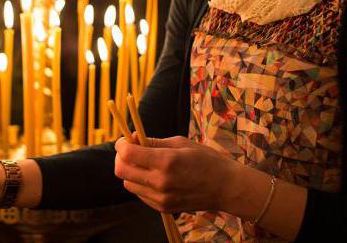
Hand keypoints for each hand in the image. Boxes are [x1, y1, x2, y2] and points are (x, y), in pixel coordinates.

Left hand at [114, 135, 236, 213]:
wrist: (225, 187)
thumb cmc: (205, 159)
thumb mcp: (181, 143)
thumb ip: (154, 142)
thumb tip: (133, 139)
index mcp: (166, 161)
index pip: (128, 154)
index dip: (121, 144)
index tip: (124, 140)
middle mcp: (161, 182)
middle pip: (122, 171)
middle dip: (121, 157)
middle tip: (129, 150)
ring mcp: (161, 198)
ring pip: (128, 184)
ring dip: (130, 171)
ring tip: (143, 163)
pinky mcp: (163, 208)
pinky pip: (140, 194)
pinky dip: (140, 183)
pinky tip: (153, 176)